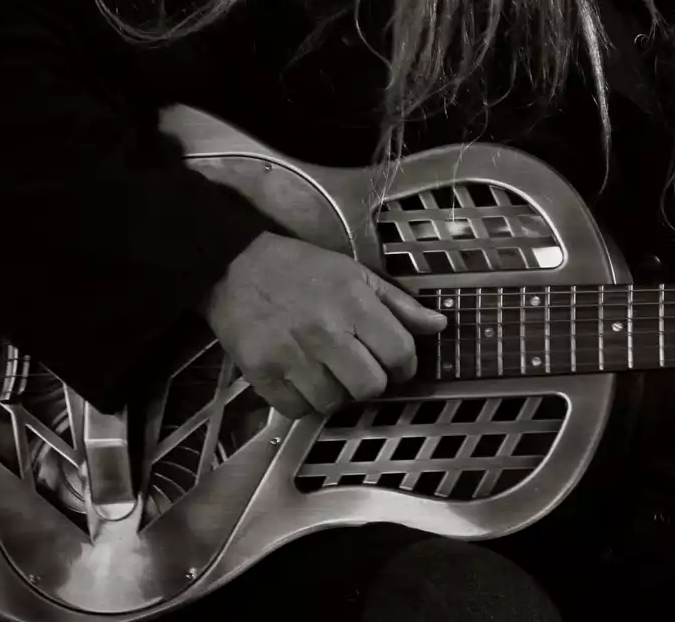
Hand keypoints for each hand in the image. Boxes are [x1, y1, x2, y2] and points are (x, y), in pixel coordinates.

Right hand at [201, 231, 446, 418]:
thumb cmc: (301, 269)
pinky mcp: (261, 373)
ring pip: (333, 403)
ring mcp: (291, 355)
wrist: (236, 266)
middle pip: (370, 386)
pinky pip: (296, 410)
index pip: (399, 353)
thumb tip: (439, 325)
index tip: (396, 365)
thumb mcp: (356, 274)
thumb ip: (399, 304)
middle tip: (361, 370)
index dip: (405, 366)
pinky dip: (304, 402)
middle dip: (372, 382)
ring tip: (328, 372)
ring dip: (336, 393)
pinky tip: (304, 380)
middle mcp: (324, 331)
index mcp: (353, 303)